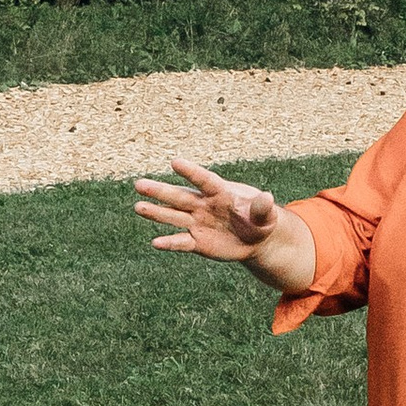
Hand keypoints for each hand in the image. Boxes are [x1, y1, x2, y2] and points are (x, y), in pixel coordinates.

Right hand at [131, 163, 315, 291]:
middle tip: (139, 184)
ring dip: (156, 213)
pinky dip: (169, 243)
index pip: (203, 180)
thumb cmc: (260, 220)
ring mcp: (197, 222)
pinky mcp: (196, 241)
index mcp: (220, 192)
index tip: (174, 162)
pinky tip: (155, 243)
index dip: (190, 172)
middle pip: (179, 196)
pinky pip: (180, 242)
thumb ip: (262, 207)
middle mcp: (203, 205)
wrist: (255, 239)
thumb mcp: (267, 214)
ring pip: (173, 216)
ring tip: (138, 207)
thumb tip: (267, 198)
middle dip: (160, 191)